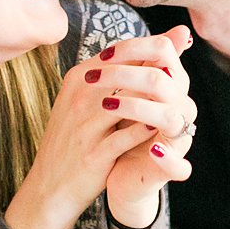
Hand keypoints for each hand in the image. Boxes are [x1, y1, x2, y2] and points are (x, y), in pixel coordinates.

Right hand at [5, 31, 194, 228]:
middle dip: (154, 74)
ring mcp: (84, 126)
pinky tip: (161, 128)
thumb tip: (152, 44)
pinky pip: (124, 138)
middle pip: (124, 73)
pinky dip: (144, 131)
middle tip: (179, 75)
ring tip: (175, 99)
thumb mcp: (86, 99)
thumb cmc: (75, 136)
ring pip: (125, 102)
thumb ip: (116, 72)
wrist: (50, 184)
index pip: (118, 54)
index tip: (172, 56)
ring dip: (152, 101)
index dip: (148, 53)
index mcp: (78, 79)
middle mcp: (79, 97)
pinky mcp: (93, 154)